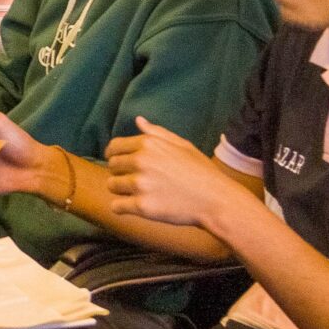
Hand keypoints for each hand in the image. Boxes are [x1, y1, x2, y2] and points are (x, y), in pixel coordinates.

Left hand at [106, 116, 246, 231]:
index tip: (120, 163)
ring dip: (121, 190)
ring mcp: (140, 184)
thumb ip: (157, 133)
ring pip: (112, 185)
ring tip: (138, 193)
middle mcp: (141, 161)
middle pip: (112, 166)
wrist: (217, 201)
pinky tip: (134, 206)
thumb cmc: (201, 172)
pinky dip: (122, 208)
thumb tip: (138, 120)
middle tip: (136, 181)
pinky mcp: (142, 206)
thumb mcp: (183, 145)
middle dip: (120, 173)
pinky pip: (116, 206)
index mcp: (149, 144)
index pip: (114, 146)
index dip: (114, 155)